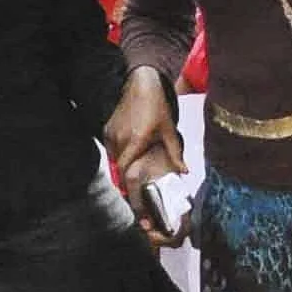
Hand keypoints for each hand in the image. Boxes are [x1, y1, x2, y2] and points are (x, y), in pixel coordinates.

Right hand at [104, 70, 186, 242]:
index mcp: (136, 141)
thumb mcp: (169, 130)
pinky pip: (112, 151)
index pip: (128, 175)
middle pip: (121, 172)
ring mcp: (111, 135)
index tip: (138, 210)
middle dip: (128, 187)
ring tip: (135, 183)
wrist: (141, 82)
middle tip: (139, 202)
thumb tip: (184, 172)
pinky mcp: (106, 130)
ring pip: (116, 162)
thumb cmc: (157, 105)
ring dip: (124, 172)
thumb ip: (176, 153)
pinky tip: (130, 159)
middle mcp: (120, 140)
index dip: (132, 194)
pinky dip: (120, 158)